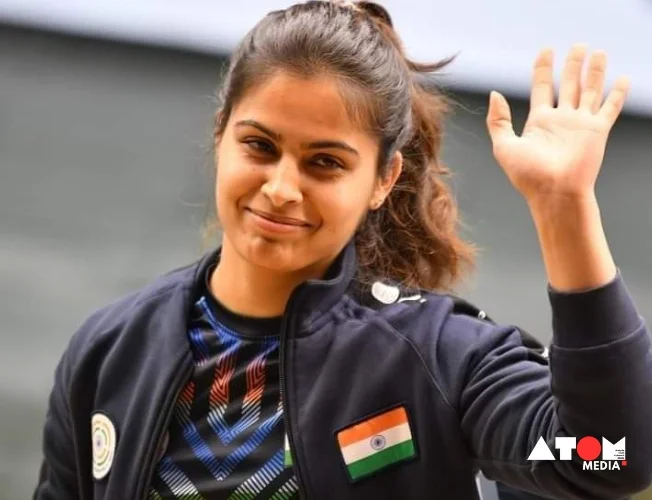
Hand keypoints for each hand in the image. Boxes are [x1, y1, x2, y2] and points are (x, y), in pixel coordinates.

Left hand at [486, 45, 629, 202]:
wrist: (554, 192)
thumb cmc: (528, 175)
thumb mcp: (504, 146)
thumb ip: (499, 120)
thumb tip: (495, 94)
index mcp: (539, 122)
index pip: (542, 87)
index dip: (543, 69)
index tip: (546, 51)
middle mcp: (561, 120)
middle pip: (568, 85)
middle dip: (572, 65)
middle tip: (578, 46)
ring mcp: (580, 124)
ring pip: (590, 91)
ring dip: (594, 72)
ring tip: (598, 53)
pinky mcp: (597, 131)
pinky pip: (609, 108)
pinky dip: (617, 94)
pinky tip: (621, 79)